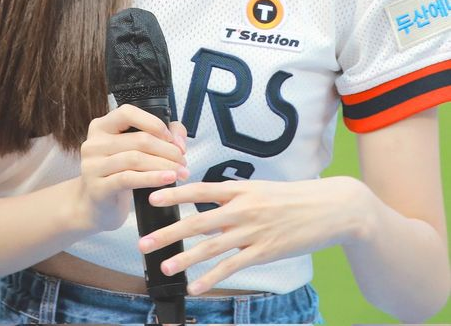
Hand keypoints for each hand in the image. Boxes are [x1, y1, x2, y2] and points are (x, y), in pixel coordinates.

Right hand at [79, 104, 188, 232]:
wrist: (98, 207)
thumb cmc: (120, 173)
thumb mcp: (135, 151)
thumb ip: (162, 135)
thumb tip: (178, 141)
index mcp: (102, 127)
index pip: (127, 113)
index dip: (153, 123)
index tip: (170, 137)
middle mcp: (93, 143)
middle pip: (138, 139)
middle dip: (167, 150)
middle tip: (183, 160)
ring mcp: (92, 166)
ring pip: (136, 159)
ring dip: (164, 165)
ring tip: (180, 172)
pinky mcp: (97, 188)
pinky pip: (129, 179)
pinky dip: (153, 178)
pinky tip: (168, 180)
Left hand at [138, 176, 363, 294]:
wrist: (331, 208)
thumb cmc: (295, 198)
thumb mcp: (263, 189)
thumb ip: (237, 197)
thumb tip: (213, 204)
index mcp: (241, 188)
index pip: (200, 189)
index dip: (175, 194)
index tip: (152, 198)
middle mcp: (243, 208)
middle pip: (198, 221)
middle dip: (169, 233)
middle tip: (144, 242)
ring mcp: (253, 231)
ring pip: (211, 247)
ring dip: (185, 259)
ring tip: (164, 267)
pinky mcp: (264, 251)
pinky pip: (232, 266)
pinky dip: (212, 277)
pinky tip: (196, 286)